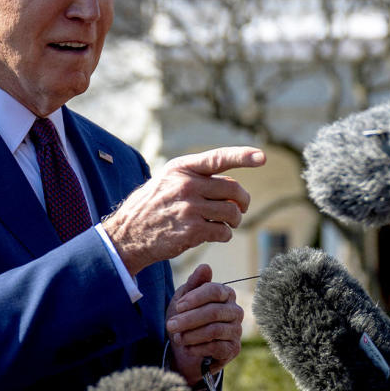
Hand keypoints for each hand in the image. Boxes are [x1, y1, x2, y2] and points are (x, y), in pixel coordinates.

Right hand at [103, 147, 264, 275]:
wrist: (128, 234)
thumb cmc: (151, 206)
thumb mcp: (167, 181)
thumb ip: (196, 178)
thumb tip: (231, 186)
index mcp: (182, 168)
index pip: (218, 158)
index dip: (243, 156)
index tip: (261, 157)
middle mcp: (187, 185)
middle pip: (233, 189)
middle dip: (243, 200)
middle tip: (242, 208)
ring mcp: (190, 208)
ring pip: (232, 212)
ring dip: (235, 220)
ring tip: (228, 223)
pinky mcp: (192, 231)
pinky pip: (223, 231)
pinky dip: (225, 234)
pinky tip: (217, 234)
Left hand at [165, 265, 243, 386]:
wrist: (187, 347)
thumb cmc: (187, 317)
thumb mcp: (184, 299)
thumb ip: (194, 284)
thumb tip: (205, 266)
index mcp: (226, 294)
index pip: (214, 291)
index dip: (195, 298)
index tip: (178, 306)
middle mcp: (235, 310)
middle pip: (213, 312)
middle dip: (188, 319)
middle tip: (170, 325)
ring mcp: (236, 330)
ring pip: (214, 330)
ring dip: (191, 335)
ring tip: (177, 338)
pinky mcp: (234, 348)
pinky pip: (216, 348)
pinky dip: (197, 348)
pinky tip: (187, 348)